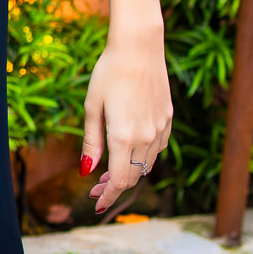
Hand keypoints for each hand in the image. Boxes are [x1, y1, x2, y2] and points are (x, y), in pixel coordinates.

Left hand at [80, 33, 173, 214]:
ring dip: (129, 172)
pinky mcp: (167, 119)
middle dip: (114, 187)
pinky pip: (156, 148)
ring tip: (109, 171)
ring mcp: (160, 128)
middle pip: (132, 176)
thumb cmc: (108, 74)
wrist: (138, 48)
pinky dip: (143, 157)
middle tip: (95, 188)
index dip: (108, 196)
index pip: (118, 181)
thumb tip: (85, 171)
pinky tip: (130, 151)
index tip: (97, 205)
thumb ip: (91, 142)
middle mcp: (145, 137)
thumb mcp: (92, 108)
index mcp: (123, 137)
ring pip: (146, 165)